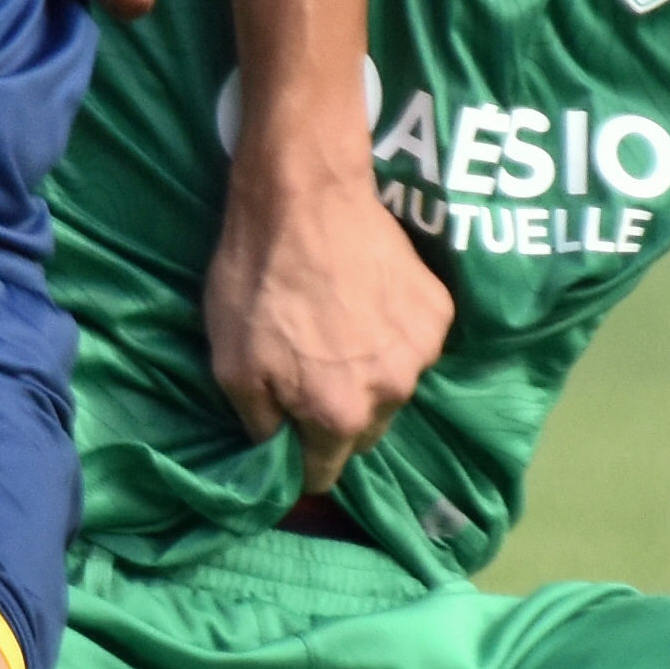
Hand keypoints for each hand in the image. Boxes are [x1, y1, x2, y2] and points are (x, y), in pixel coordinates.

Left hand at [204, 145, 445, 490]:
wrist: (306, 197)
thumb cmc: (258, 281)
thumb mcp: (230, 364)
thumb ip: (258, 423)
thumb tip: (276, 449)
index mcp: (339, 416)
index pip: (326, 471)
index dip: (302, 459)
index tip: (290, 433)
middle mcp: (391, 394)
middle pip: (363, 432)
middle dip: (337, 415)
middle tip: (310, 371)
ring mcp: (422, 352)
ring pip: (392, 388)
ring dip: (369, 374)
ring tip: (338, 329)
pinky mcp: (439, 312)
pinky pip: (412, 345)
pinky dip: (392, 334)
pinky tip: (364, 301)